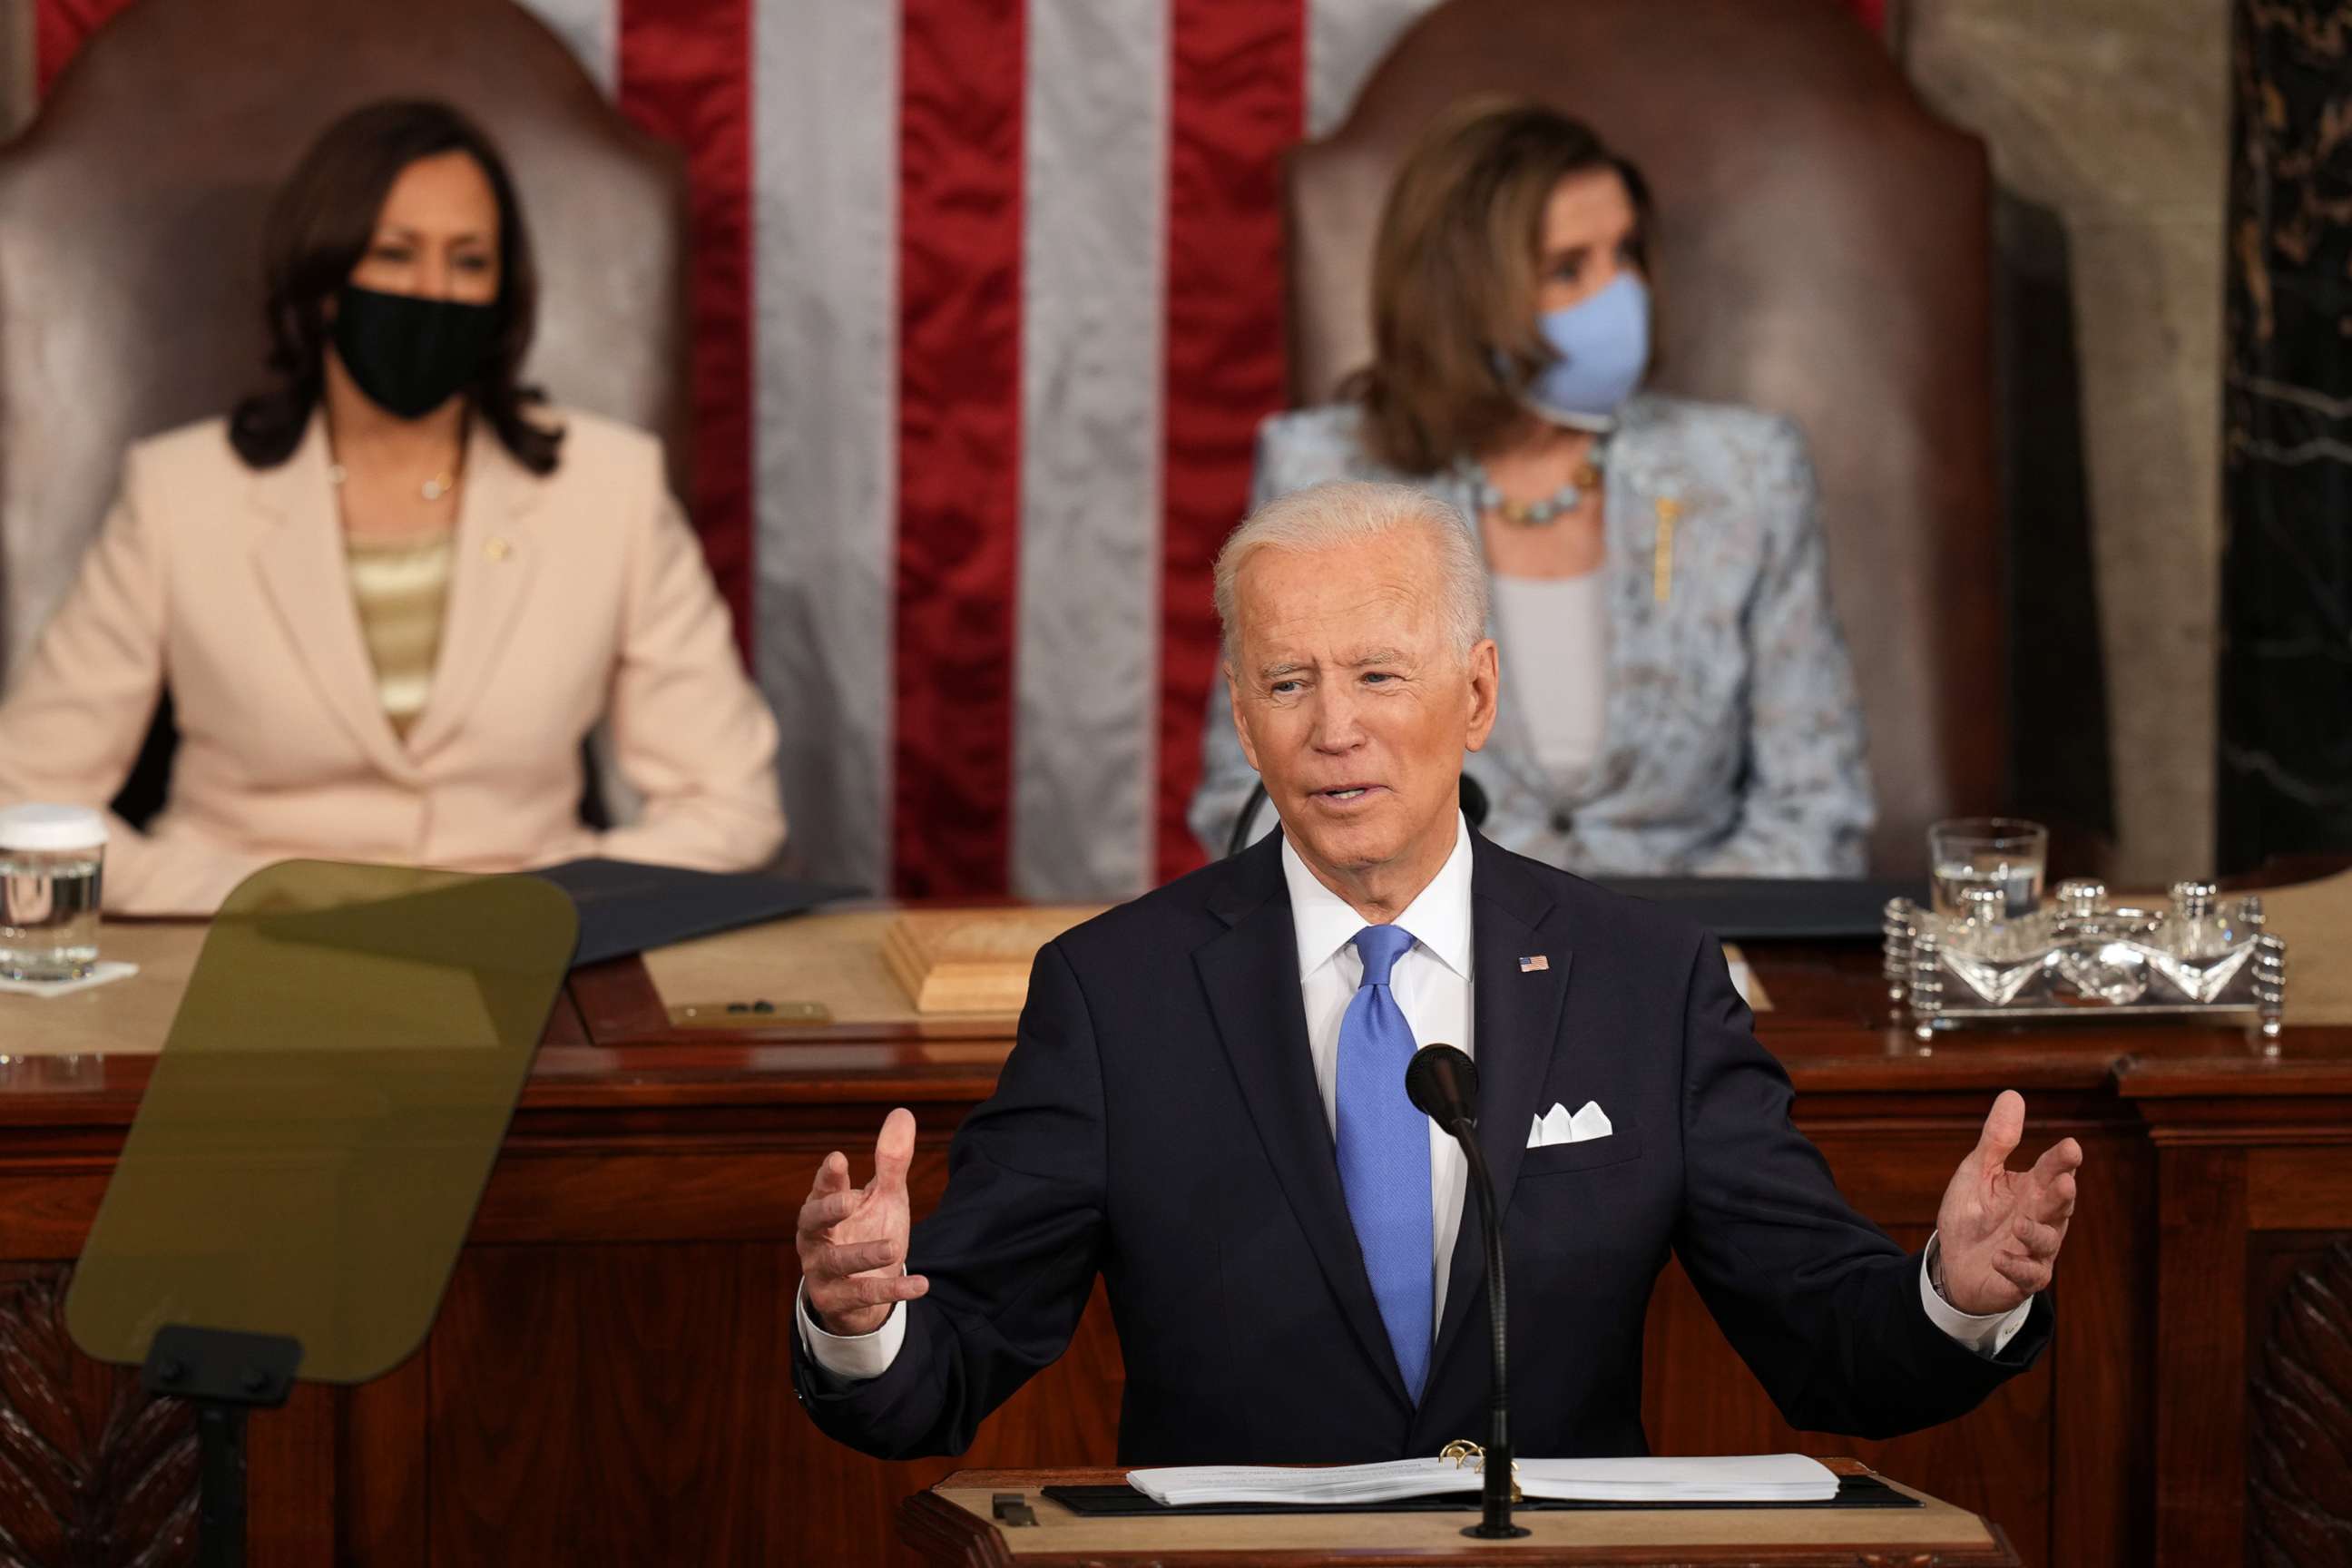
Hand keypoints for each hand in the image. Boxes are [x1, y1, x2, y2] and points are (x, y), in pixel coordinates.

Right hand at [796, 1107, 929, 1335]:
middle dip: (829, 1209)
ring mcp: (821, 1271)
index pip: (821, 1188)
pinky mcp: (836, 1301)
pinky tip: (921, 1284)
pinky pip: (864, 1295)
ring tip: (893, 1246)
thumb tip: (903, 1113)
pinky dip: (893, 1289)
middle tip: (851, 1199)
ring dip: (864, 1253)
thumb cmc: (866, 1232)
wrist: (859, 1292)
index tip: (839, 1160)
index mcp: (823, 1208)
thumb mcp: (883, 1197)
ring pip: (837, 1262)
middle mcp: (815, 1238)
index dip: (828, 1176)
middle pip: (812, 1222)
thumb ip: (891, 1161)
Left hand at [1933, 1090, 2081, 1315]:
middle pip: (2059, 1206)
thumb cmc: (1973, 1213)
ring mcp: (2034, 1249)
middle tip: (2064, 1181)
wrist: (1955, 1262)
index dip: (2062, 1160)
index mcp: (2032, 1189)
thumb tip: (2012, 1094)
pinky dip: (2017, 1266)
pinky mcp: (2022, 1278)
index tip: (2071, 1146)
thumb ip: (1997, 1139)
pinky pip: (2028, 1275)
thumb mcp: (1978, 1172)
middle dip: (2062, 1195)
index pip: (2053, 1170)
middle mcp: (2040, 1218)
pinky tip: (2001, 1257)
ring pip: (2047, 1241)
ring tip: (2018, 1224)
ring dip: (2036, 1233)